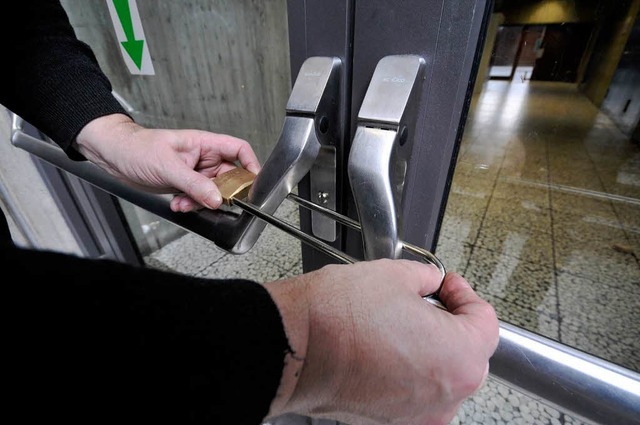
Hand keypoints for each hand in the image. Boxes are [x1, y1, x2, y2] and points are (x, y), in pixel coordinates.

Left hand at [74, 114, 260, 211]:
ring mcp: (194, 172)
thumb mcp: (168, 167)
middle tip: (214, 202)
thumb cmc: (137, 147)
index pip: (238, 149)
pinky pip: (197, 198)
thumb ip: (195, 185)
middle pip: (229, 176)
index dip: (251, 165)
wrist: (114, 156)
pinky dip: (190, 204)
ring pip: (212, 191)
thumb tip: (217, 199)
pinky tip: (177, 204)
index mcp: (204, 143)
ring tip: (184, 203)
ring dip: (201, 202)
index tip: (254, 183)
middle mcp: (203, 157)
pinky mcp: (184, 185)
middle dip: (221, 193)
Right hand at [264, 259, 498, 424]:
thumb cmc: (338, 317)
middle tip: (429, 300)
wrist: (293, 348)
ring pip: (443, 376)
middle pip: (469, 354)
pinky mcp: (392, 421)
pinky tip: (385, 345)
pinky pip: (416, 394)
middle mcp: (446, 397)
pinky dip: (410, 371)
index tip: (448, 284)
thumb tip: (431, 283)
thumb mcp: (395, 275)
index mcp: (460, 358)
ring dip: (433, 348)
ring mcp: (418, 416)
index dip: (465, 294)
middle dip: (453, 323)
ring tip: (402, 321)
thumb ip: (428, 278)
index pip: (485, 322)